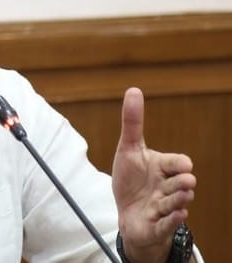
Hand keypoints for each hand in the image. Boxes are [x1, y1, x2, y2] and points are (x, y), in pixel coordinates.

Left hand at [111, 87, 196, 261]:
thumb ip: (133, 123)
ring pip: (174, 204)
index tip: (184, 164)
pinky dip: (172, 220)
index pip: (176, 163)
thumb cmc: (132, 179)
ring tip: (182, 198)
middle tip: (187, 182)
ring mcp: (163, 207)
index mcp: (163, 168)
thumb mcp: (128, 149)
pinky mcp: (157, 225)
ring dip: (177, 201)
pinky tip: (178, 215)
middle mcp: (167, 187)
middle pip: (179, 184)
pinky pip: (167, 224)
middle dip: (182, 184)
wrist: (129, 213)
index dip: (179, 164)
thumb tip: (133, 89)